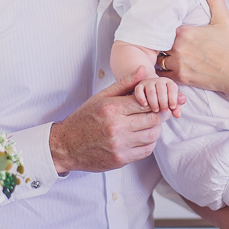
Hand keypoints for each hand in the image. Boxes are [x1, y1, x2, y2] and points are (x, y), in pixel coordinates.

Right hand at [49, 66, 182, 174]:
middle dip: (162, 114)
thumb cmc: (84, 119)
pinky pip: (145, 151)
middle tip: (162, 111)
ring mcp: (119, 145)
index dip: (157, 101)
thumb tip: (143, 69)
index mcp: (111, 109)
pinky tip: (144, 136)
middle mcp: (116, 127)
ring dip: (157, 129)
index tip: (159, 101)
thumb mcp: (101, 97)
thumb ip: (124, 83)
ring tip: (152, 123)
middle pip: (153, 119)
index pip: (145, 102)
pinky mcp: (120, 159)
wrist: (66, 146)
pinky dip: (150, 143)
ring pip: (152, 136)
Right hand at [134, 76, 182, 116]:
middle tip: (164, 110)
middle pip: (162, 90)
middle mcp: (159, 80)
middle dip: (163, 102)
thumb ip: (176, 108)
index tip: (172, 107)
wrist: (150, 92)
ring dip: (154, 102)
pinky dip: (141, 98)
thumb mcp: (170, 102)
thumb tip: (178, 115)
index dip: (173, 98)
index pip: (172, 88)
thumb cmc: (163, 99)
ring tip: (156, 110)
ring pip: (151, 91)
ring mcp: (148, 82)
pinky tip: (145, 105)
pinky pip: (139, 90)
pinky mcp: (139, 86)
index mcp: (169, 83)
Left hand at [168, 0, 228, 95]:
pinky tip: (170, 68)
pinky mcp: (181, 78)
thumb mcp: (225, 20)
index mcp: (184, 32)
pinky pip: (163, 74)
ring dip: (162, 58)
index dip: (165, 30)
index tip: (169, 31)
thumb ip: (215, 0)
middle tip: (166, 44)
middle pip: (160, 44)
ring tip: (167, 56)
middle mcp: (178, 47)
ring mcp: (178, 64)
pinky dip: (164, 72)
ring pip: (159, 59)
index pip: (165, 28)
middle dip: (163, 44)